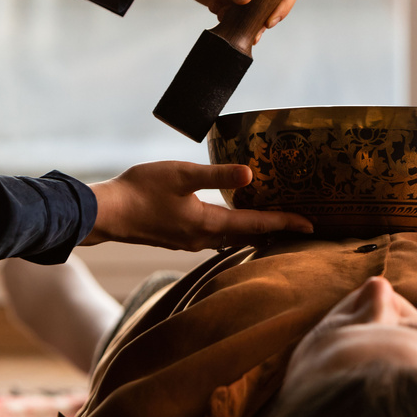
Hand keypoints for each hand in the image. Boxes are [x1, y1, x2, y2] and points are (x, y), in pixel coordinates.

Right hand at [83, 161, 313, 250]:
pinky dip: (233, 233)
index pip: (257, 225)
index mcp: (209, 224)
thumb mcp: (181, 174)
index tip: (311, 226)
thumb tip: (250, 174)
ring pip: (232, 240)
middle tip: (300, 229)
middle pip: (249, 238)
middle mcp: (203, 238)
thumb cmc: (140, 190)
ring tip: (274, 227)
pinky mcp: (178, 238)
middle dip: (276, 234)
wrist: (106, 213)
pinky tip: (232, 225)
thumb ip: (216, 174)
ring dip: (254, 234)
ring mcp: (189, 241)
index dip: (285, 223)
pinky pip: (216, 239)